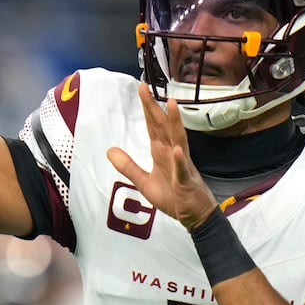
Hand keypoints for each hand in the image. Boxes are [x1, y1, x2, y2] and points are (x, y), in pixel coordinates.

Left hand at [107, 84, 218, 230]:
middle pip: (162, 127)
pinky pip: (183, 170)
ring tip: (170, 104)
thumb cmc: (173, 197)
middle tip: (145, 88)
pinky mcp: (186, 182)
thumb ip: (128, 166)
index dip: (147, 108)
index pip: (153, 126)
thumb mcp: (144, 182)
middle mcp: (173, 154)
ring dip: (174, 123)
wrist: (195, 217)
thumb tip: (109, 150)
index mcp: (162, 152)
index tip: (141, 88)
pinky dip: (180, 160)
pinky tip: (177, 150)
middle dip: (154, 108)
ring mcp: (182, 166)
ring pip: (178, 140)